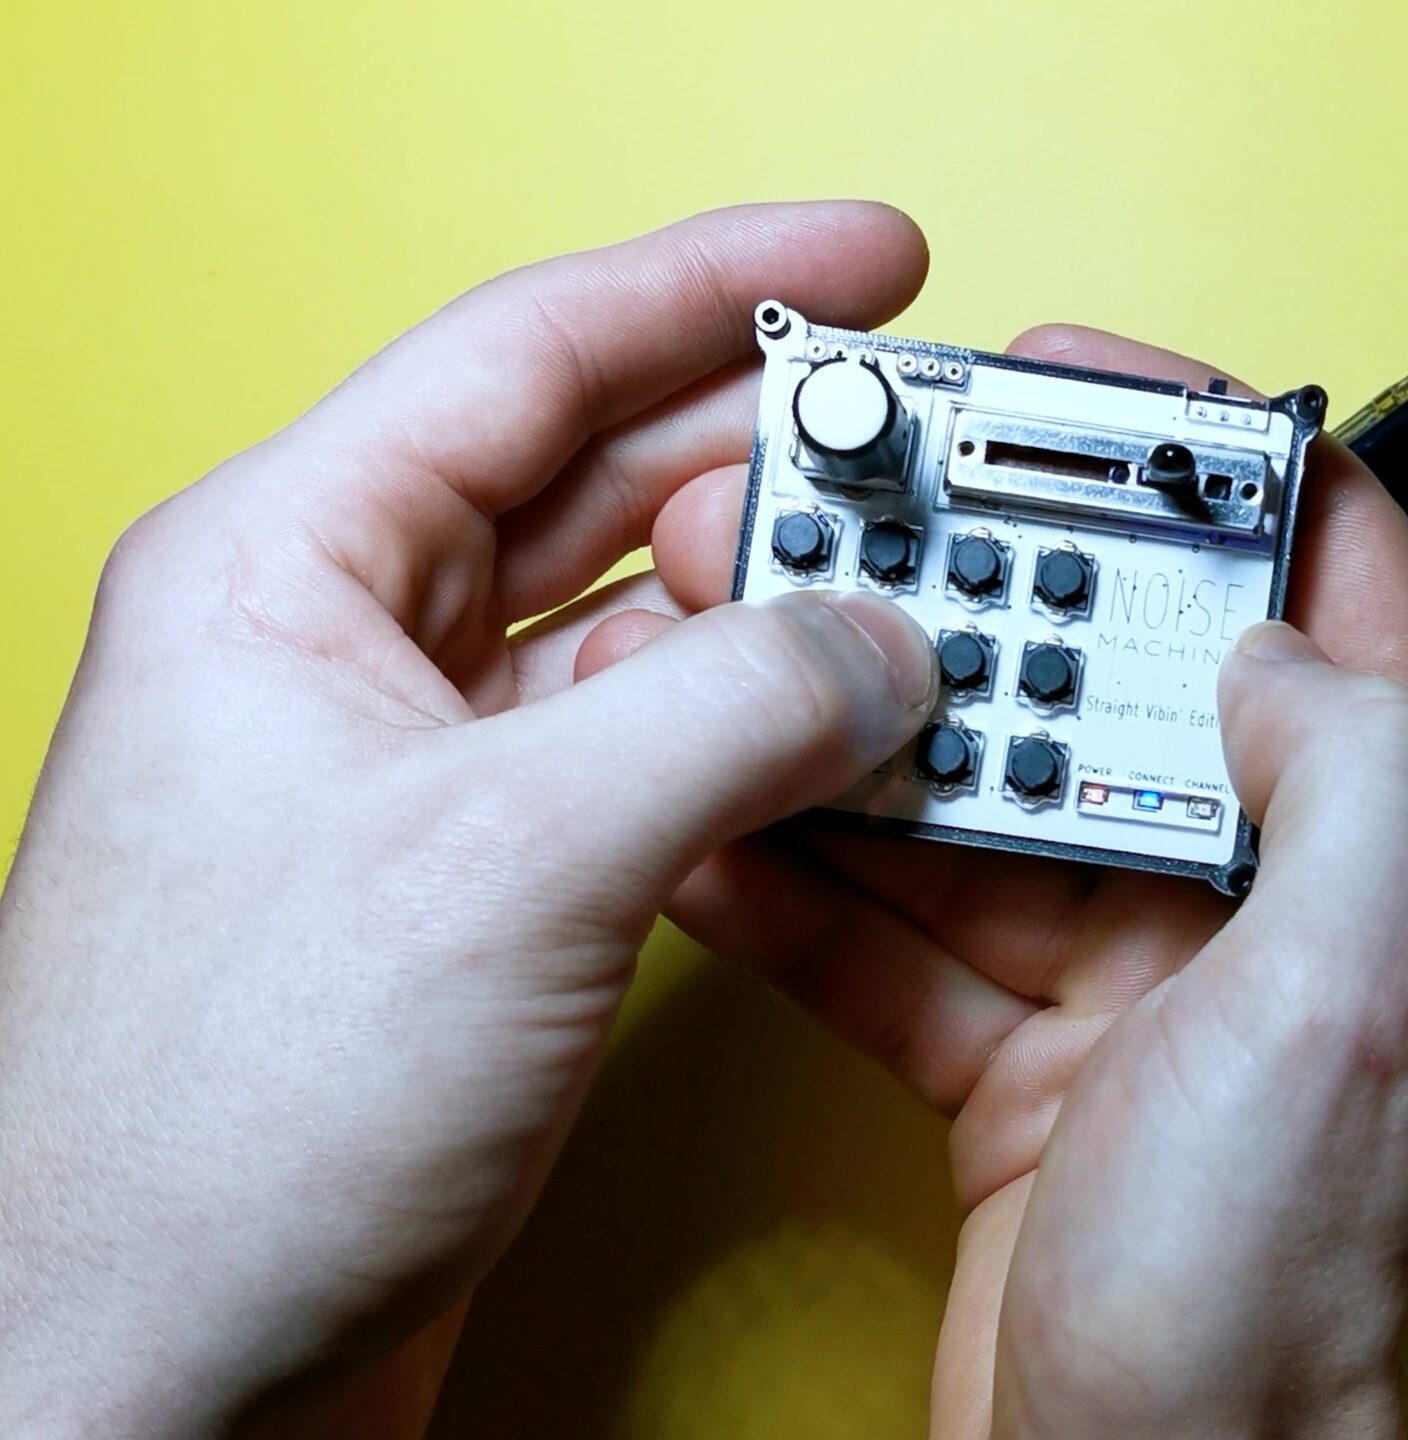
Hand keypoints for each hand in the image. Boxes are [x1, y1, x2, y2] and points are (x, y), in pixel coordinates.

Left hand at [0, 203, 940, 1434]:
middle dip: (767, 455)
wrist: (151, 1384)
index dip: (715, 285)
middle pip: (589, 483)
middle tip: (930, 446)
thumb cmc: (218, 1128)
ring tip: (917, 598)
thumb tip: (879, 645)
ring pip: (627, 635)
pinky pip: (642, 769)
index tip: (868, 258)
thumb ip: (731, 712)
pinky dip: (752, 752)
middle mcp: (337, 658)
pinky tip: (844, 756)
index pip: (527, 353)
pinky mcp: (467, 906)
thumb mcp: (510, 857)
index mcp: (284, 570)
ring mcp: (401, 786)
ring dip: (772, 616)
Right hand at [631, 329, 1407, 1438]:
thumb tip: (1270, 623)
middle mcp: (1264, 891)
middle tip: (845, 519)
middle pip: (1116, 662)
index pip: (1328, 564)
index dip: (1209, 445)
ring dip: (868, 720)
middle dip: (979, 581)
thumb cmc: (1287, 1294)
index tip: (1068, 385)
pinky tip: (727, 828)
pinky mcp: (1026, 1062)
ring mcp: (1137, 977)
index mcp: (1379, 842)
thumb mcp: (1354, 991)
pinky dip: (811, 880)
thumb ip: (1345, 763)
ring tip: (750, 648)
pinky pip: (902, 927)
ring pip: (987, 787)